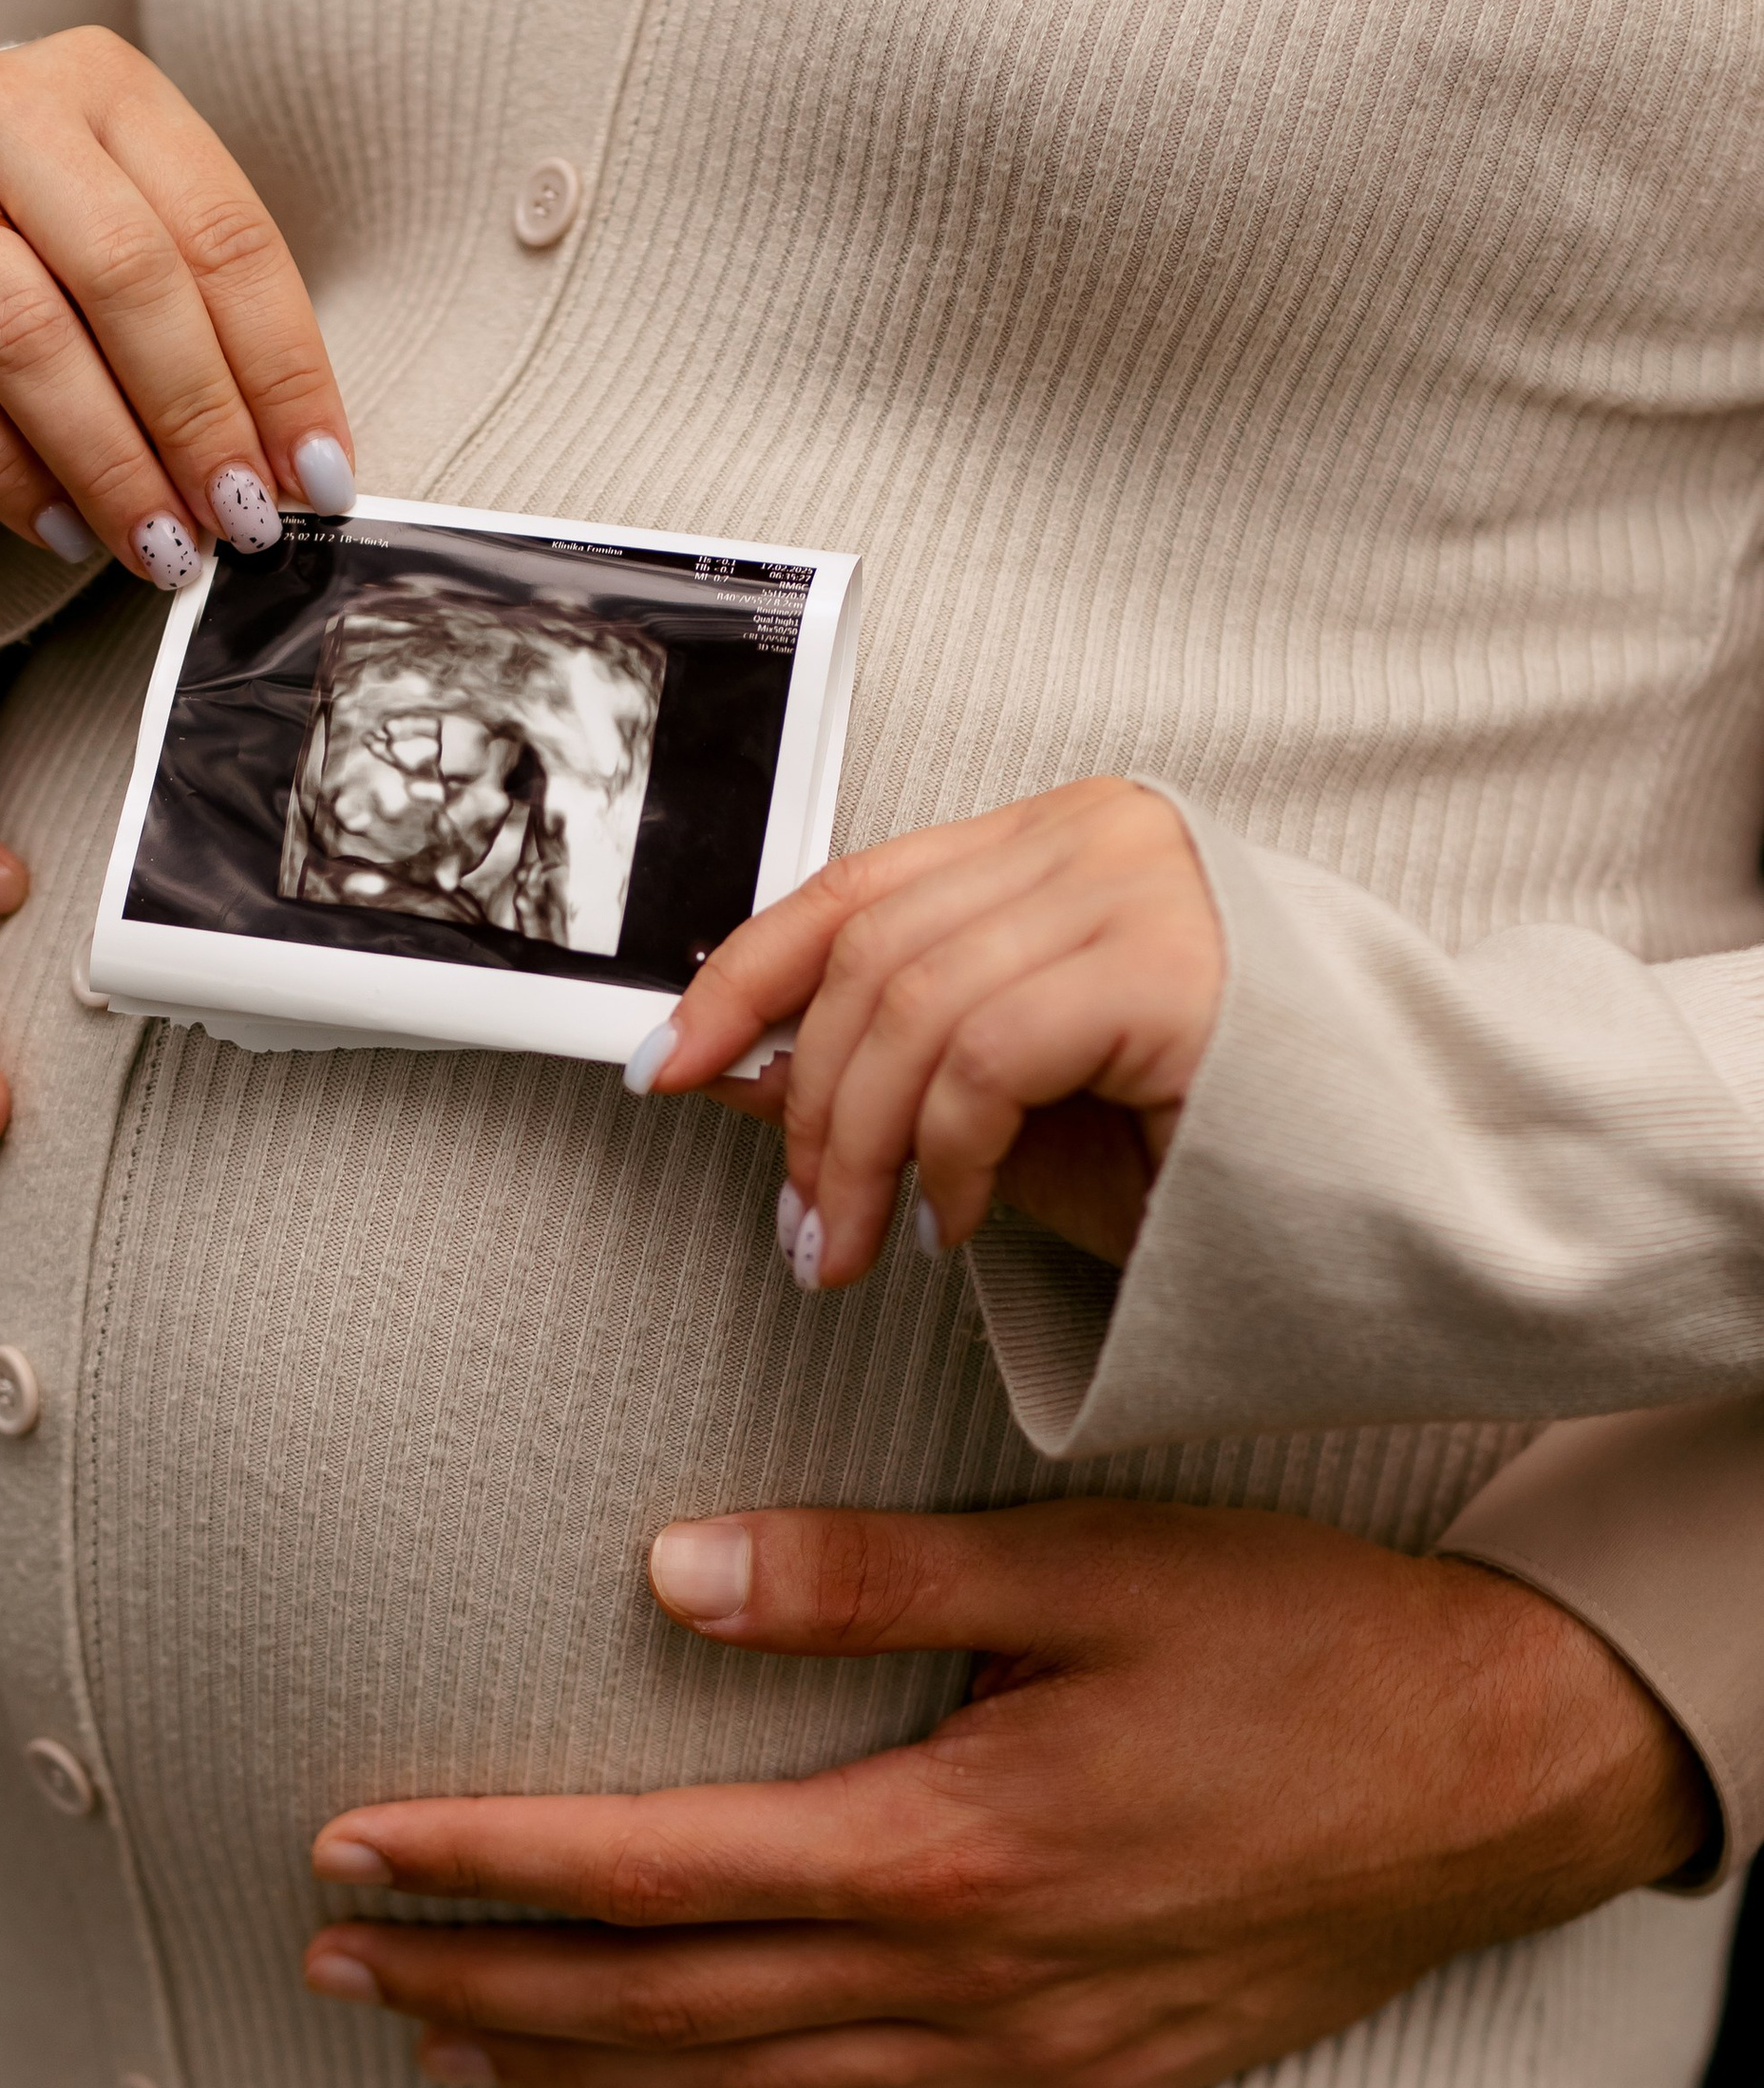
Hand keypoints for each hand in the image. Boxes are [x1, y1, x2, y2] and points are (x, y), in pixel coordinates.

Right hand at [0, 25, 355, 582]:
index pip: (221, 231)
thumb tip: (294, 469)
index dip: (282, 366)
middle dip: (197, 417)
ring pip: (26, 330)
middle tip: (239, 522)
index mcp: (106, 83)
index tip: (318, 477)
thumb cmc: (15, 255)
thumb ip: (197, 322)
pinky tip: (60, 532)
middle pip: (126, 272)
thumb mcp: (114, 248)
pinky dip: (4, 472)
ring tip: (161, 547)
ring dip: (108, 459)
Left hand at [301, 1500, 1711, 2087]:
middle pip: (661, 2010)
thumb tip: (664, 1570)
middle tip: (333, 1968)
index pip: (649, 1871)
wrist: (1497, 1779)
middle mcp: (963, 1985)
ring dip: (574, 2077)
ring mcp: (1020, 2062)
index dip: (483, 1869)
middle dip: (480, 1988)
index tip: (347, 1852)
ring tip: (442, 2051)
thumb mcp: (1084, 1569)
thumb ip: (866, 1574)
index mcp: (944, 1847)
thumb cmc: (1295, 1648)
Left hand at [631, 778, 1222, 1287]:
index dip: (741, 975)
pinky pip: (986, 1058)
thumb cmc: (1228, 1153)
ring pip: (909, 1008)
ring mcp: (1142, 887)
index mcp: (1061, 838)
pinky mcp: (1171, 965)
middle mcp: (1099, 835)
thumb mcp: (1018, 1111)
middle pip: (867, 952)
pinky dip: (945, 1157)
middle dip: (802, 1106)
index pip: (855, 886)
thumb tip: (724, 1068)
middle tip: (800, 1231)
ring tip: (856, 1252)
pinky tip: (958, 1226)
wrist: (1420, 1189)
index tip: (666, 1063)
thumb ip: (883, 1070)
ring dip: (857, 1151)